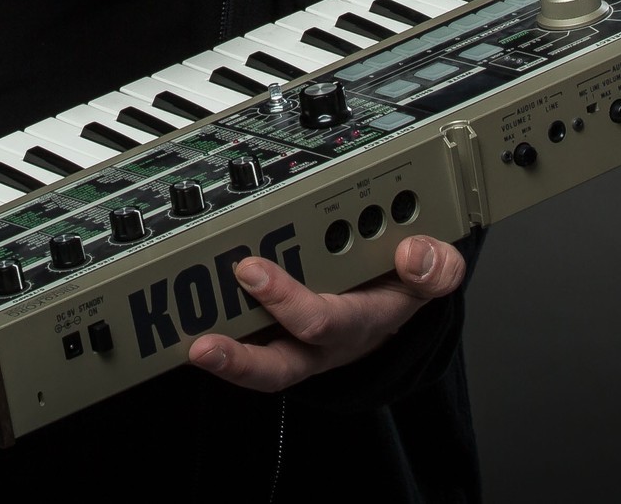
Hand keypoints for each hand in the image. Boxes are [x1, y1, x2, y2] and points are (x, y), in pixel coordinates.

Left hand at [187, 235, 466, 389]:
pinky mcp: (274, 338)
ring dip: (228, 360)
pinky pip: (245, 347)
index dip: (289, 302)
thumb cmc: (403, 283)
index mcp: (362, 322)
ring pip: (262, 367)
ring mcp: (297, 345)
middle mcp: (323, 342)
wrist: (396, 305)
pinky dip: (216, 339)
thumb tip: (416, 253)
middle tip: (189, 323)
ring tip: (194, 347)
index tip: (251, 270)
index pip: (328, 321)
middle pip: (283, 362)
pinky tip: (184, 325)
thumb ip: (436, 265)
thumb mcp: (433, 275)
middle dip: (246, 351)